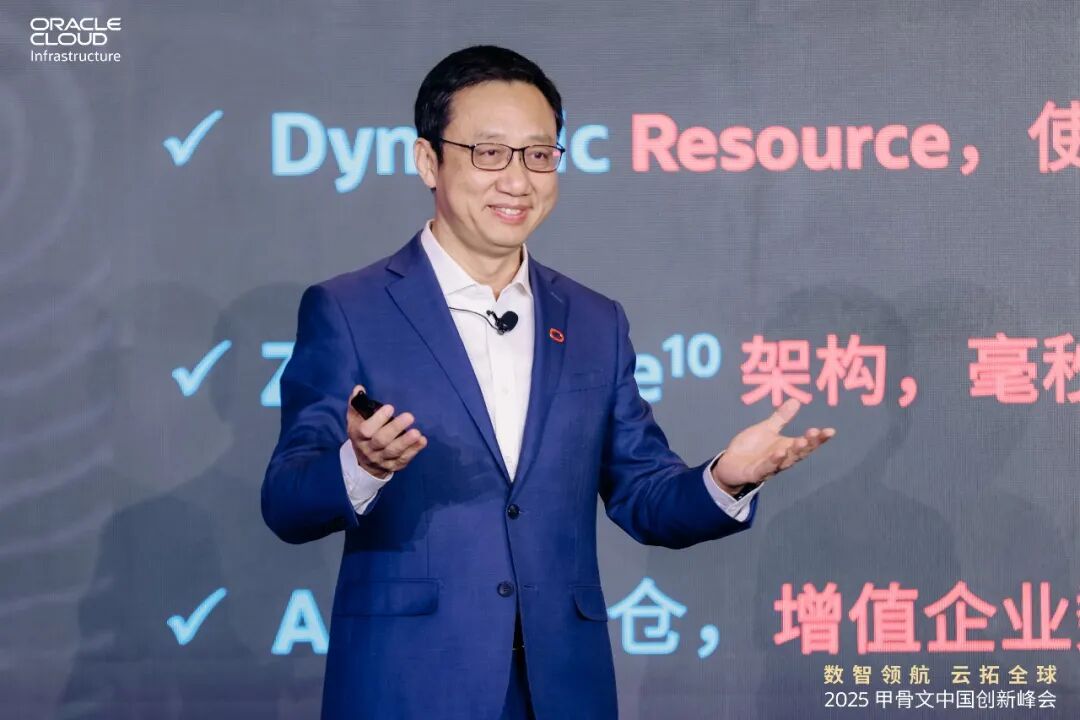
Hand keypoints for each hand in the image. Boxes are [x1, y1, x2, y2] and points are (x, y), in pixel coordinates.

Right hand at [347, 385, 427, 478]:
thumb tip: (359, 388)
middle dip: (395, 428)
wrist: (365, 463)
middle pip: (381, 440)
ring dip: (406, 441)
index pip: (366, 429)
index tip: (390, 407)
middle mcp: (369, 449)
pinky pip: (404, 459)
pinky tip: (422, 440)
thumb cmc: (362, 435)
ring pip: (393, 451)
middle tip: (409, 416)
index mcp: (358, 436)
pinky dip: (414, 450)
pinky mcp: (394, 465)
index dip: (378, 419)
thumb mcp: (355, 421)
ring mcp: (382, 459)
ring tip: (417, 432)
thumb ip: (356, 404)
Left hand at [710, 398, 834, 495]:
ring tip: (801, 441)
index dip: (818, 439)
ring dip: (792, 452)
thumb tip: (796, 400)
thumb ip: (781, 417)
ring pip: (784, 461)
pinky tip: (778, 453)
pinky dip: (772, 462)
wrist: (730, 464)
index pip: (806, 443)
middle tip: (816, 433)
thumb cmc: (751, 448)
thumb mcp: (766, 429)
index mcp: (786, 448)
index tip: (831, 431)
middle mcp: (781, 459)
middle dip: (808, 444)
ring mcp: (769, 467)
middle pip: (799, 453)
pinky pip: (765, 468)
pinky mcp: (755, 473)